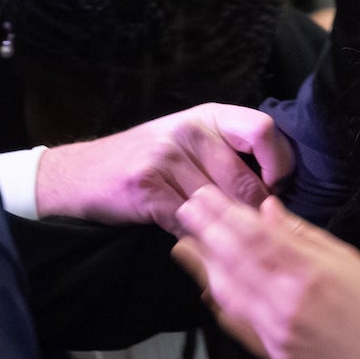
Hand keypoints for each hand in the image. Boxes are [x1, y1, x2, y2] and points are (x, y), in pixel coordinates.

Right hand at [34, 104, 292, 229]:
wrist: (80, 174)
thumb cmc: (143, 161)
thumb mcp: (188, 141)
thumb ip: (229, 154)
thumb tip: (279, 189)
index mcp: (207, 116)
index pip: (263, 131)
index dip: (279, 165)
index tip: (276, 190)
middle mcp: (188, 130)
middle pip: (246, 180)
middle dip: (251, 214)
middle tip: (251, 232)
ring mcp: (165, 156)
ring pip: (220, 206)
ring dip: (225, 232)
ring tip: (225, 242)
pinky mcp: (147, 185)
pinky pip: (189, 222)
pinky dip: (196, 239)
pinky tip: (195, 242)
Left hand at [171, 189, 359, 358]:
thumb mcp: (346, 257)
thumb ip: (300, 233)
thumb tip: (264, 207)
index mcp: (311, 271)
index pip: (254, 235)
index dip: (223, 214)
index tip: (205, 196)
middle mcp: (290, 301)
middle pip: (234, 260)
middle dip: (206, 232)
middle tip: (186, 211)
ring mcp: (278, 331)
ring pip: (227, 293)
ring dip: (204, 265)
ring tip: (186, 244)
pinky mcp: (274, 354)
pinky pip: (236, 324)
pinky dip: (219, 302)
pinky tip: (206, 284)